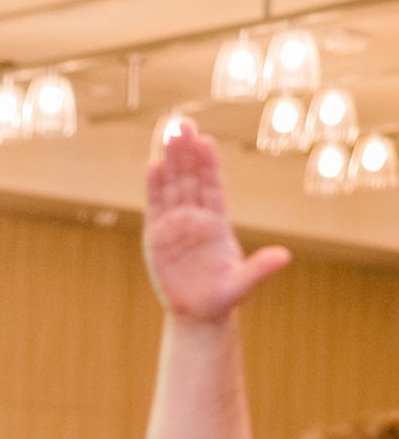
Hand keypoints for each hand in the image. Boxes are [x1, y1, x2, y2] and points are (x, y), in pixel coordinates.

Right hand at [145, 125, 290, 322]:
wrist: (198, 313)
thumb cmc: (222, 298)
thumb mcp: (244, 285)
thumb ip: (260, 269)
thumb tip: (285, 257)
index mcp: (217, 224)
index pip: (213, 187)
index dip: (209, 165)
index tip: (207, 142)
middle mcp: (196, 219)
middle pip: (191, 180)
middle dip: (187, 153)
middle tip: (184, 125)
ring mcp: (175, 226)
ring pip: (173, 187)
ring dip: (170, 161)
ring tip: (169, 133)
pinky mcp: (157, 238)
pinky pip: (155, 207)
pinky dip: (154, 187)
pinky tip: (153, 164)